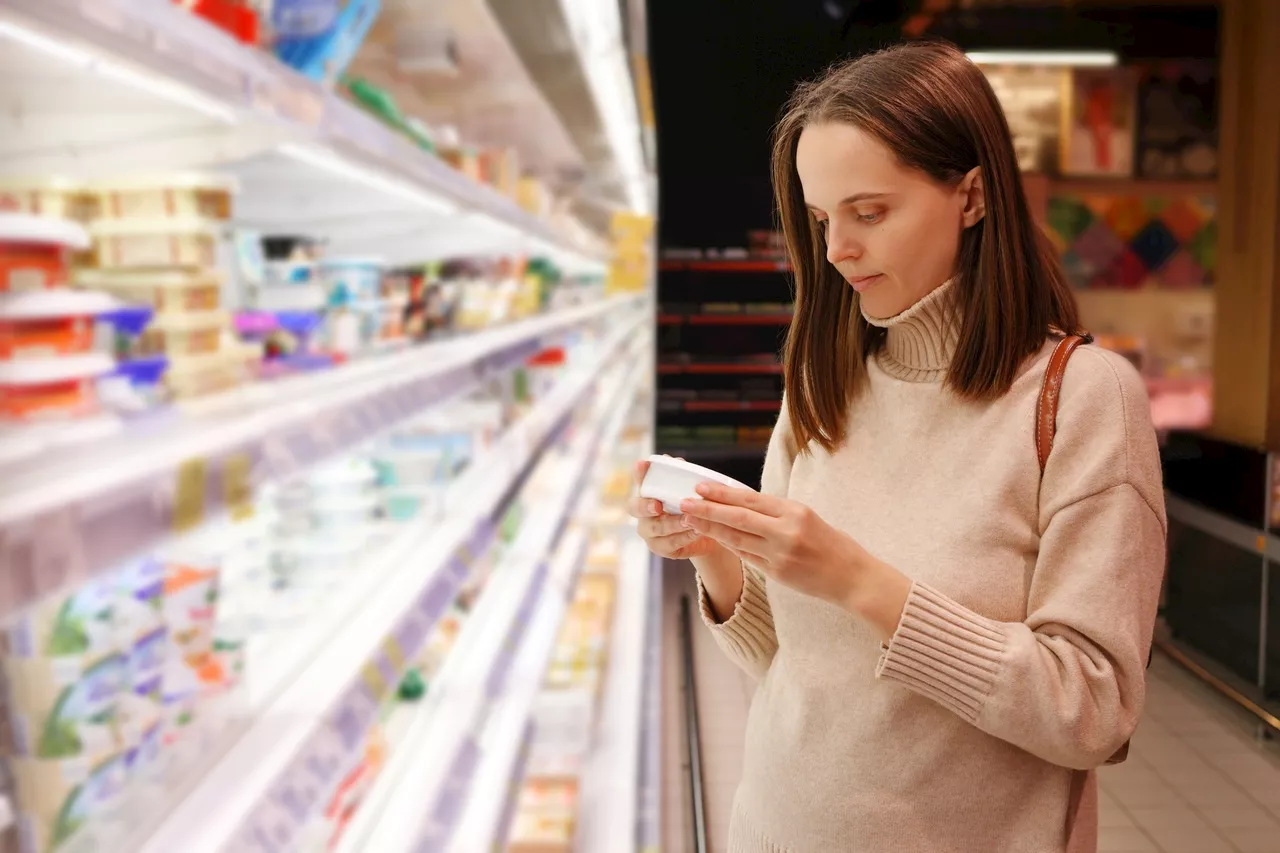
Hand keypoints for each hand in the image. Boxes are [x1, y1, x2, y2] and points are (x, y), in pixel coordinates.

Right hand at [628, 460, 724, 559]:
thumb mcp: (691, 491)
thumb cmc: (693, 508)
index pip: (639, 480)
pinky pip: (669, 544)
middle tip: (657, 506)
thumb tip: (677, 462)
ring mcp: (649, 532)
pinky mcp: (659, 548)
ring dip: (672, 523)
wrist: (707, 533)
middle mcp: (643, 512)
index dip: (639, 473)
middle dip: (645, 506)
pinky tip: (695, 531)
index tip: (642, 464)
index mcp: (648, 493)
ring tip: (687, 519)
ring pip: (655, 528)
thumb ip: (683, 476)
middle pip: (635, 508)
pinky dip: (683, 537)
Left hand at [680, 482, 911, 639]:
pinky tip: (714, 538)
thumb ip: (778, 512)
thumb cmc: (832, 543)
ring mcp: (780, 554)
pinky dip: (729, 546)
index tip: (701, 487)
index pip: (751, 499)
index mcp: (795, 511)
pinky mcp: (777, 574)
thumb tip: (744, 503)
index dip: (723, 493)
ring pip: (737, 539)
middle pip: (738, 517)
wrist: (854, 577)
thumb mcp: (808, 517)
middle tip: (685, 502)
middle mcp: (786, 531)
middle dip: (708, 509)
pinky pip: (747, 557)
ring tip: (691, 520)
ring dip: (712, 529)